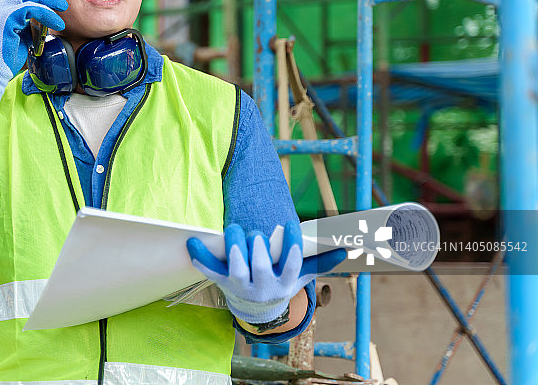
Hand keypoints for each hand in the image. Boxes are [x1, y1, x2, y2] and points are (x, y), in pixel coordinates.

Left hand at [186, 221, 345, 323]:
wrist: (257, 311)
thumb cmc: (280, 283)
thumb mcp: (300, 276)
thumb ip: (320, 262)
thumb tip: (346, 249)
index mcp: (282, 284)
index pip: (289, 267)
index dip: (290, 249)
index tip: (289, 226)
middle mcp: (260, 288)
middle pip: (259, 270)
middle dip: (258, 250)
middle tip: (257, 233)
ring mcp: (239, 286)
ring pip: (235, 271)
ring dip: (234, 251)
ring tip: (234, 229)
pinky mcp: (222, 282)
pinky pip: (209, 270)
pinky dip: (200, 257)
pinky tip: (191, 242)